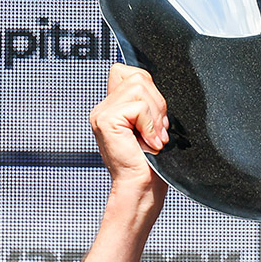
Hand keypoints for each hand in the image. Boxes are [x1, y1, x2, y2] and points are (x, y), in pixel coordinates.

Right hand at [89, 65, 169, 192]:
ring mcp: (102, 113)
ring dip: (155, 115)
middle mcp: (103, 108)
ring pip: (139, 87)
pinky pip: (139, 106)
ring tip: (154, 138)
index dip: (151, 90)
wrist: (142, 188)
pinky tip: (149, 142)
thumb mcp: (151, 127)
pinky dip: (150, 125)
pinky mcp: (106, 120)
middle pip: (138, 76)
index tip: (156, 119)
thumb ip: (148, 105)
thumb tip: (155, 87)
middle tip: (158, 132)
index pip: (131, 73)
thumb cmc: (150, 164)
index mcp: (113, 108)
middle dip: (157, 102)